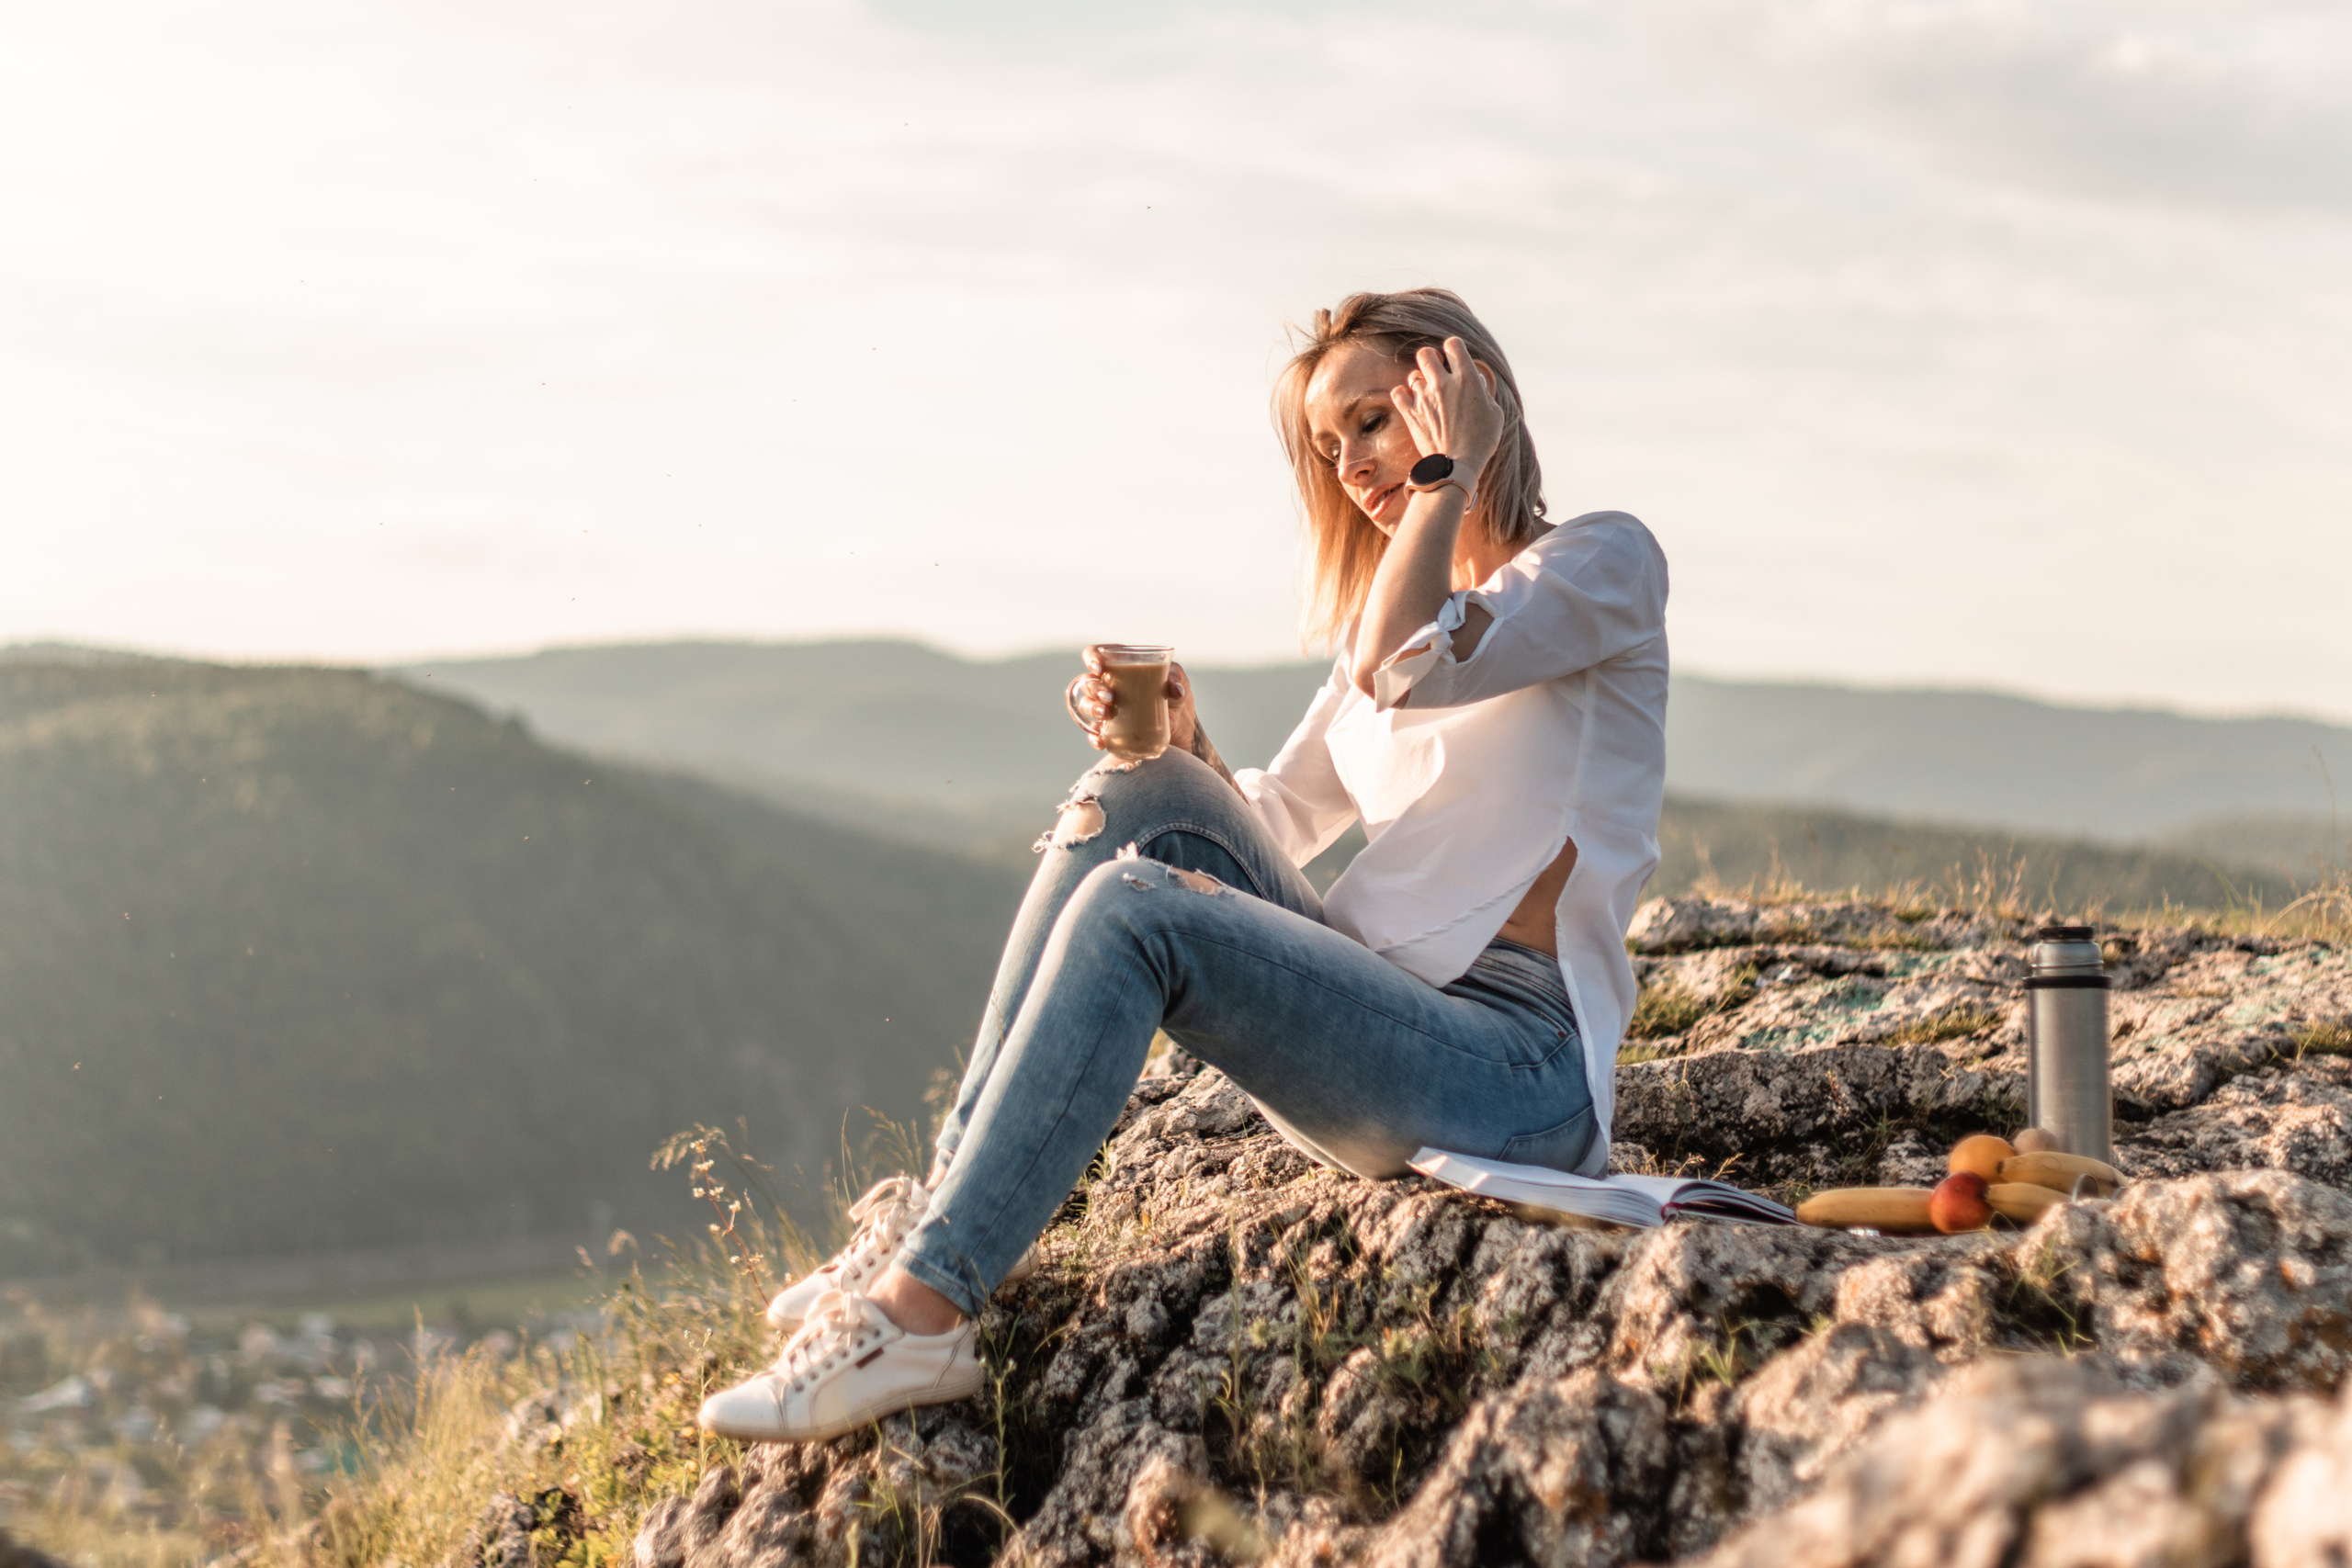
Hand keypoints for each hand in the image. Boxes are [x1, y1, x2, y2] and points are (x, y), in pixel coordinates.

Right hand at [1069, 646, 1199, 754]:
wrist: (1179, 725)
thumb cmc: (1174, 694)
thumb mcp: (1178, 681)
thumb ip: (1176, 680)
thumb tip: (1175, 690)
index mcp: (1119, 666)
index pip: (1094, 655)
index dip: (1091, 658)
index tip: (1100, 667)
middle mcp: (1107, 685)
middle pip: (1088, 682)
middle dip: (1094, 688)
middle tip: (1109, 697)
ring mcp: (1106, 707)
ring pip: (1086, 704)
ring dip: (1092, 708)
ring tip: (1106, 713)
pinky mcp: (1109, 729)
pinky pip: (1094, 733)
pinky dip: (1094, 736)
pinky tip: (1100, 740)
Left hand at [1388, 336, 1503, 483]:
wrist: (1457, 465)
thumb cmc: (1482, 441)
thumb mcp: (1494, 413)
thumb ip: (1484, 392)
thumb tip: (1476, 380)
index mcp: (1467, 379)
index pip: (1453, 344)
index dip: (1454, 349)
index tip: (1455, 360)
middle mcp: (1443, 383)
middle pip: (1426, 354)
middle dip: (1431, 359)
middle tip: (1437, 372)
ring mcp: (1424, 397)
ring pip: (1413, 375)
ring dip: (1420, 382)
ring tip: (1427, 394)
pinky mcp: (1410, 413)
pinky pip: (1398, 392)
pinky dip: (1403, 395)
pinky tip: (1412, 402)